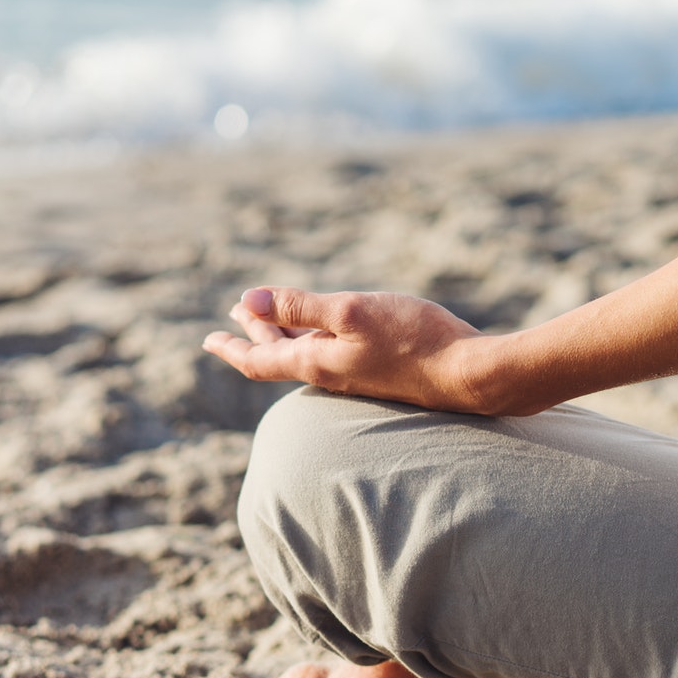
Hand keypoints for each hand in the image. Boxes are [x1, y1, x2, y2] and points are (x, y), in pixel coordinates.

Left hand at [202, 287, 497, 412]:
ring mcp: (357, 374)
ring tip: (269, 317)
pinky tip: (323, 329)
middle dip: (256, 332)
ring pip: (307, 352)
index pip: (259, 359)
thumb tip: (248, 302)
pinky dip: (314, 336)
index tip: (208, 339)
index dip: (231, 347)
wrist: (470, 375)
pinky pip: (333, 353)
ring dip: (284, 332)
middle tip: (235, 314)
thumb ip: (300, 307)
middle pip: (281, 354)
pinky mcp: (380, 370)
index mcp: (317, 362)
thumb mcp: (351, 312)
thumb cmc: (414, 340)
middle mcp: (332, 373)